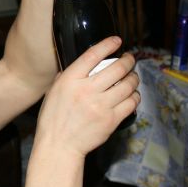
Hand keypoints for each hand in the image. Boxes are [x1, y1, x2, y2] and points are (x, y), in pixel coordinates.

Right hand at [35, 37, 139, 158]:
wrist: (59, 145)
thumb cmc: (53, 118)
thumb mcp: (54, 91)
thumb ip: (67, 76)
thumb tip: (83, 64)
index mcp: (70, 80)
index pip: (93, 55)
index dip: (108, 45)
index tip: (117, 41)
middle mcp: (87, 90)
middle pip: (117, 68)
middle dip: (128, 60)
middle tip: (129, 59)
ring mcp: (101, 105)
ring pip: (128, 84)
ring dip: (133, 78)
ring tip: (132, 77)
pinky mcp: (111, 120)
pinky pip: (131, 103)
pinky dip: (134, 96)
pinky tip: (132, 95)